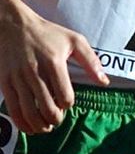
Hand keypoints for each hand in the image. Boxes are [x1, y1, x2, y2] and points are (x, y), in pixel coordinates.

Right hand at [0, 4, 104, 133]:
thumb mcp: (74, 40)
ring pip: (29, 112)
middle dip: (55, 120)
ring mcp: (17, 79)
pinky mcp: (4, 83)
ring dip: (39, 125)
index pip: (64, 96)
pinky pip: (12, 109)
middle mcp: (34, 73)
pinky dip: (21, 122)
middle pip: (47, 108)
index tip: (67, 102)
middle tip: (57, 121)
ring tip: (45, 128)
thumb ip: (91, 62)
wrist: (12, 25)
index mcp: (54, 63)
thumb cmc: (47, 33)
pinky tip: (28, 128)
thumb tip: (104, 82)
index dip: (68, 105)